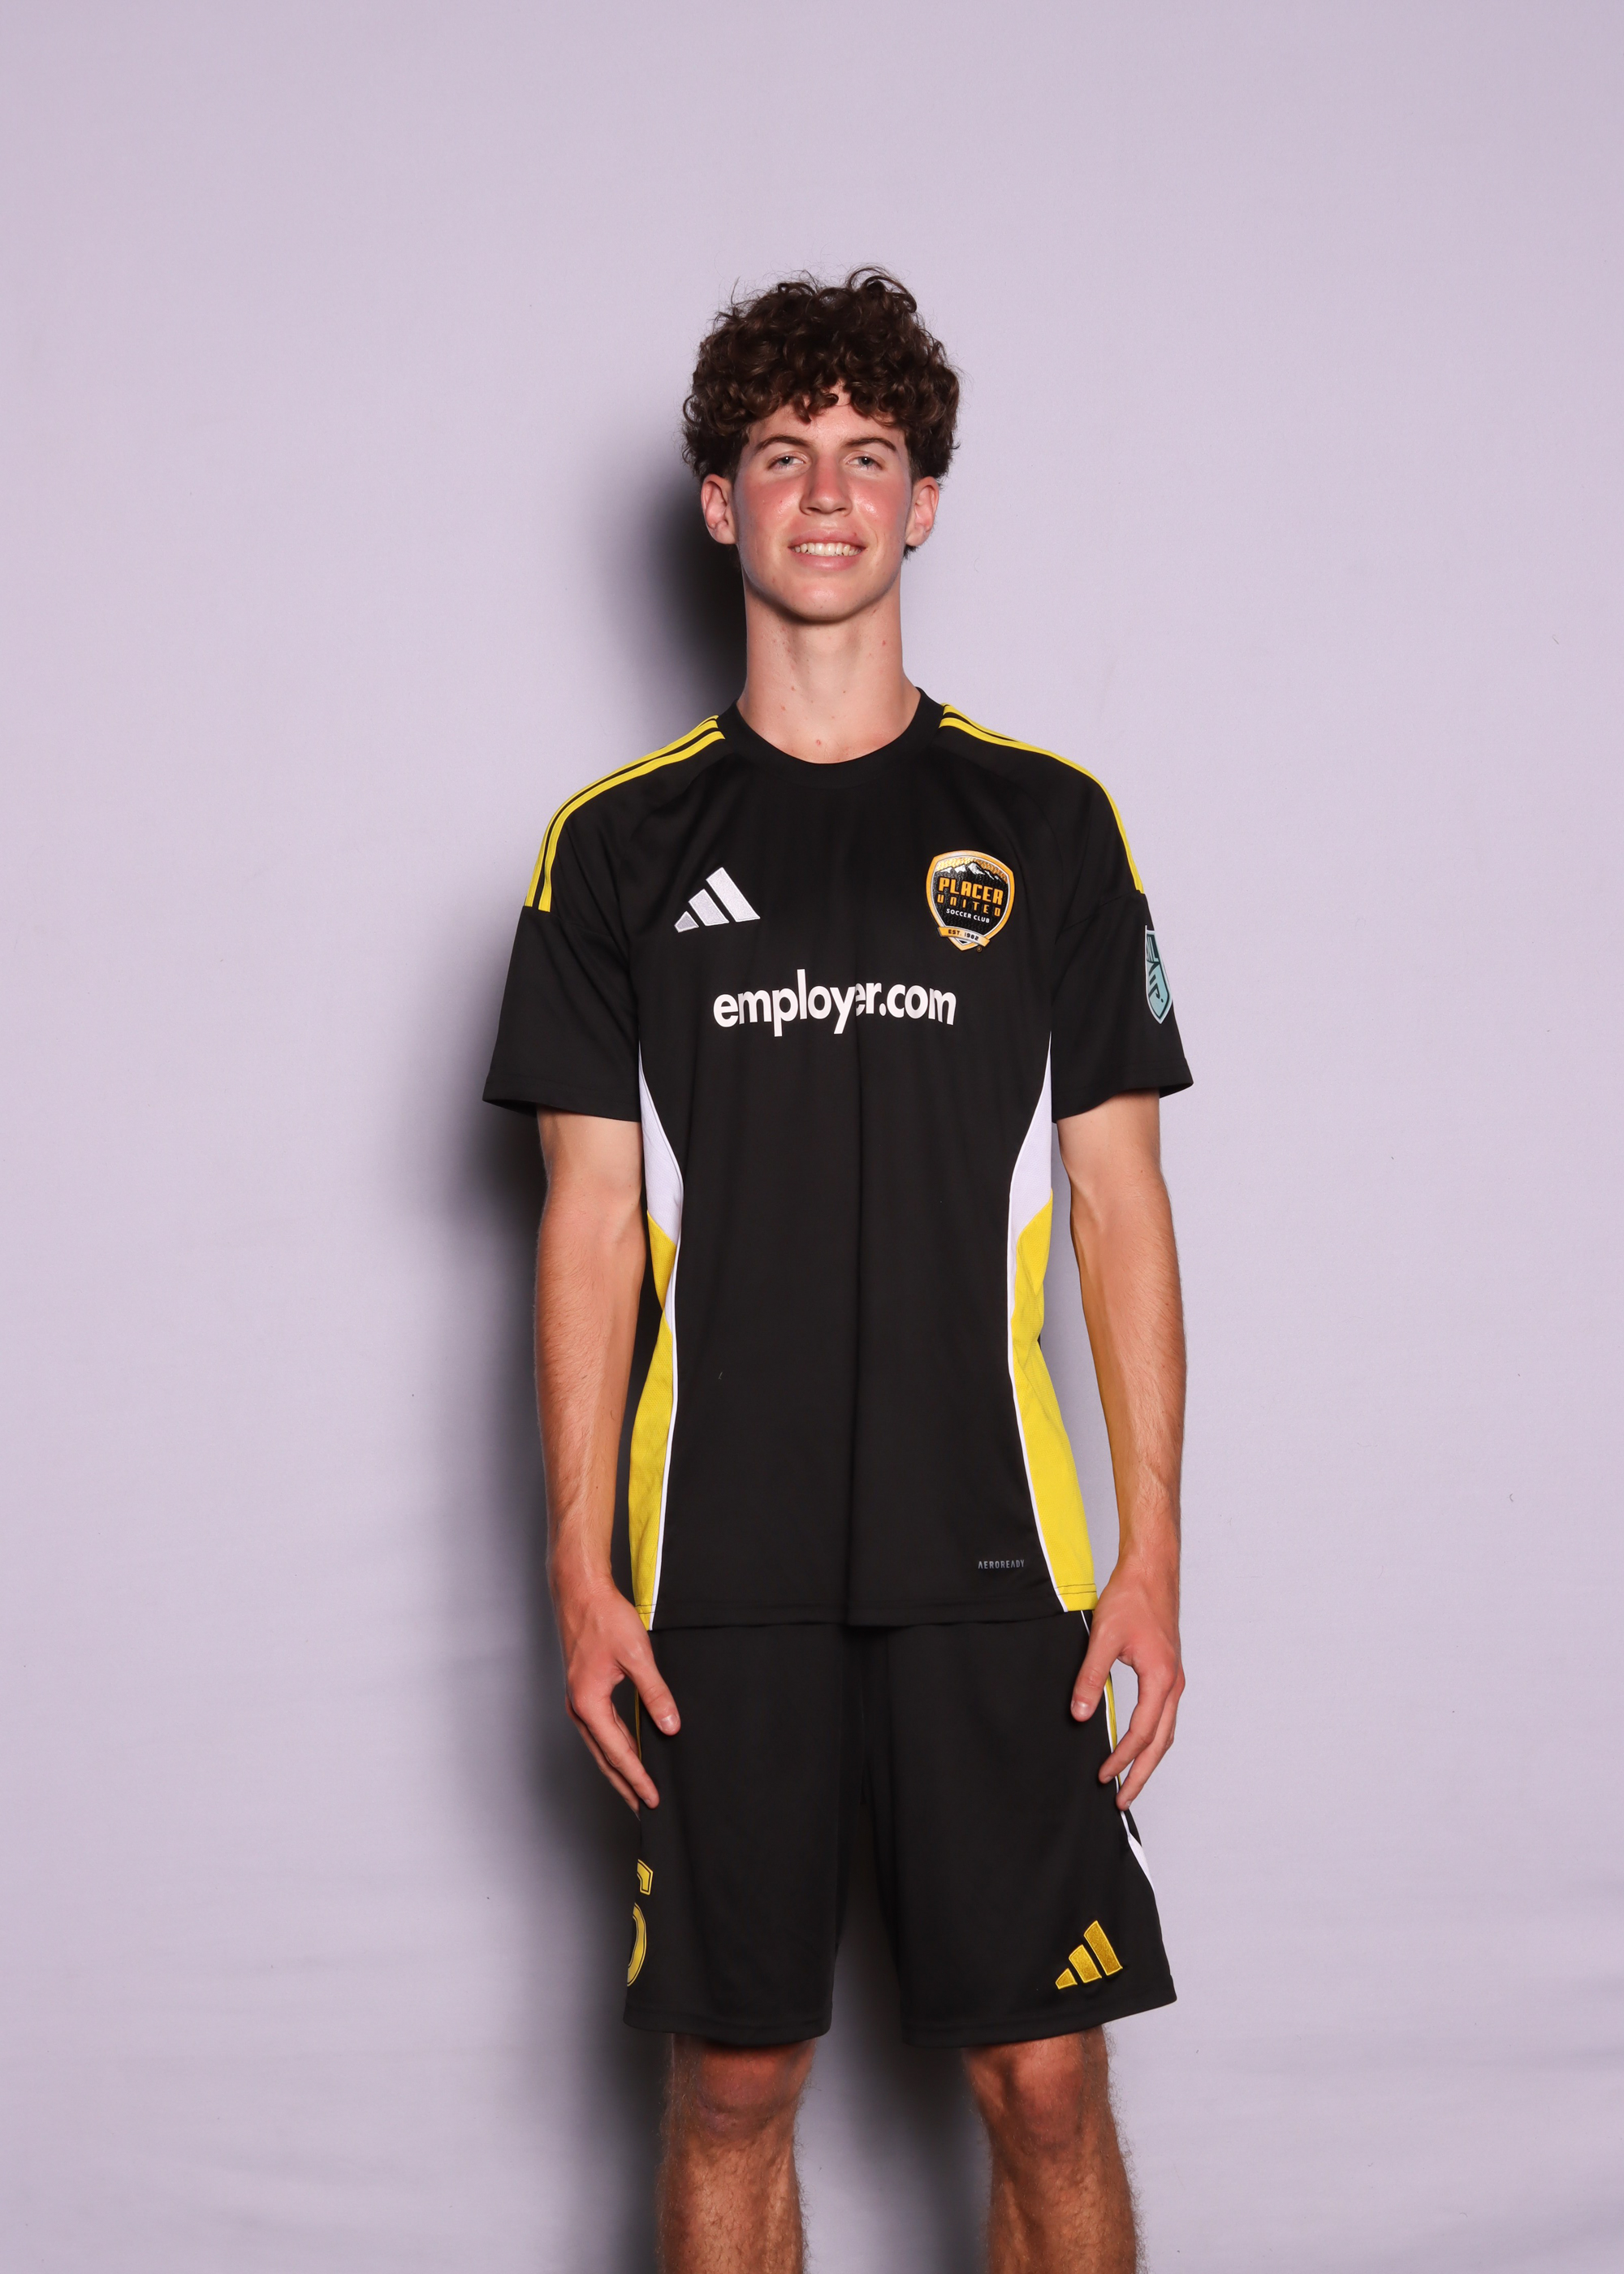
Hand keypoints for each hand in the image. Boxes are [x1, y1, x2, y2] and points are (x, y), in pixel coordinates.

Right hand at [552, 1565, 679, 1813]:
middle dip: (624, 1785)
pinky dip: (613, 1748)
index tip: (652, 1799)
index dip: (637, 1778)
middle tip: (643, 1808)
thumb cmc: (604, 1618)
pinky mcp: (583, 1691)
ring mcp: (578, 1700)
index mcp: (589, 1704)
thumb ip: (654, 1693)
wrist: (580, 1591)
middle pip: (603, 1759)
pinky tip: (626, 1751)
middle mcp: (578, 1708)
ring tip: (635, 1788)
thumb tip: (670, 1726)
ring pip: (599, 1747)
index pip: (618, 1753)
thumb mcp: (637, 1656)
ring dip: (617, 1769)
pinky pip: (598, 1730)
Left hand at [1070, 1549, 1183, 1810]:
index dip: (1121, 1759)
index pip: (1142, 1734)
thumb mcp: (1104, 1637)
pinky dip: (1153, 1737)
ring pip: (1166, 1731)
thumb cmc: (1132, 1597)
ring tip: (1130, 1779)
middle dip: (1142, 1774)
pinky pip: (1164, 1715)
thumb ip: (1090, 1677)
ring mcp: (1174, 1678)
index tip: (1102, 1777)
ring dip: (1148, 1758)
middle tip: (1122, 1800)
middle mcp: (1173, 1683)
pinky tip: (1137, 1742)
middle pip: (1161, 1743)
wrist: (1152, 1569)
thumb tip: (1079, 1713)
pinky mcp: (1168, 1671)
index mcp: (1161, 1679)